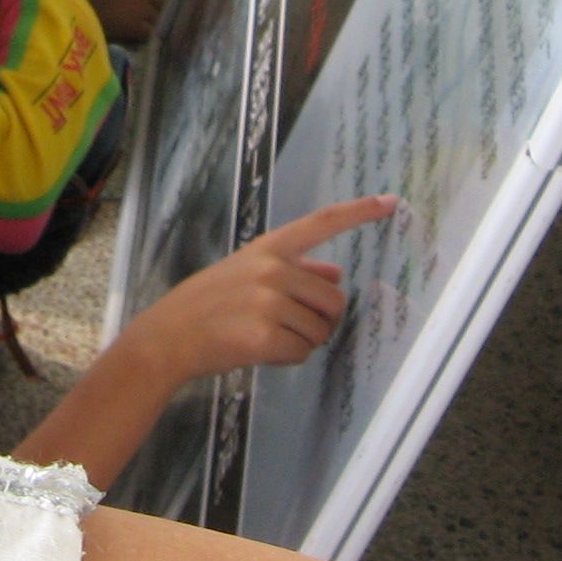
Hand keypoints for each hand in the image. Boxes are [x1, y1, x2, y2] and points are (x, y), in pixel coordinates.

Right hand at [121, 197, 396, 384]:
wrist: (169, 335)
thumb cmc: (209, 302)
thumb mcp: (246, 272)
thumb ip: (294, 269)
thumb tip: (336, 272)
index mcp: (269, 248)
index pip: (322, 223)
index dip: (359, 212)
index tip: (392, 202)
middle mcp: (273, 269)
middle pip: (333, 298)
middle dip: (321, 319)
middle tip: (290, 326)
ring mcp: (269, 301)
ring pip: (320, 330)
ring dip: (303, 341)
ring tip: (267, 336)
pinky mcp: (266, 335)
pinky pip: (303, 353)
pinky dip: (288, 358)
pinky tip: (260, 350)